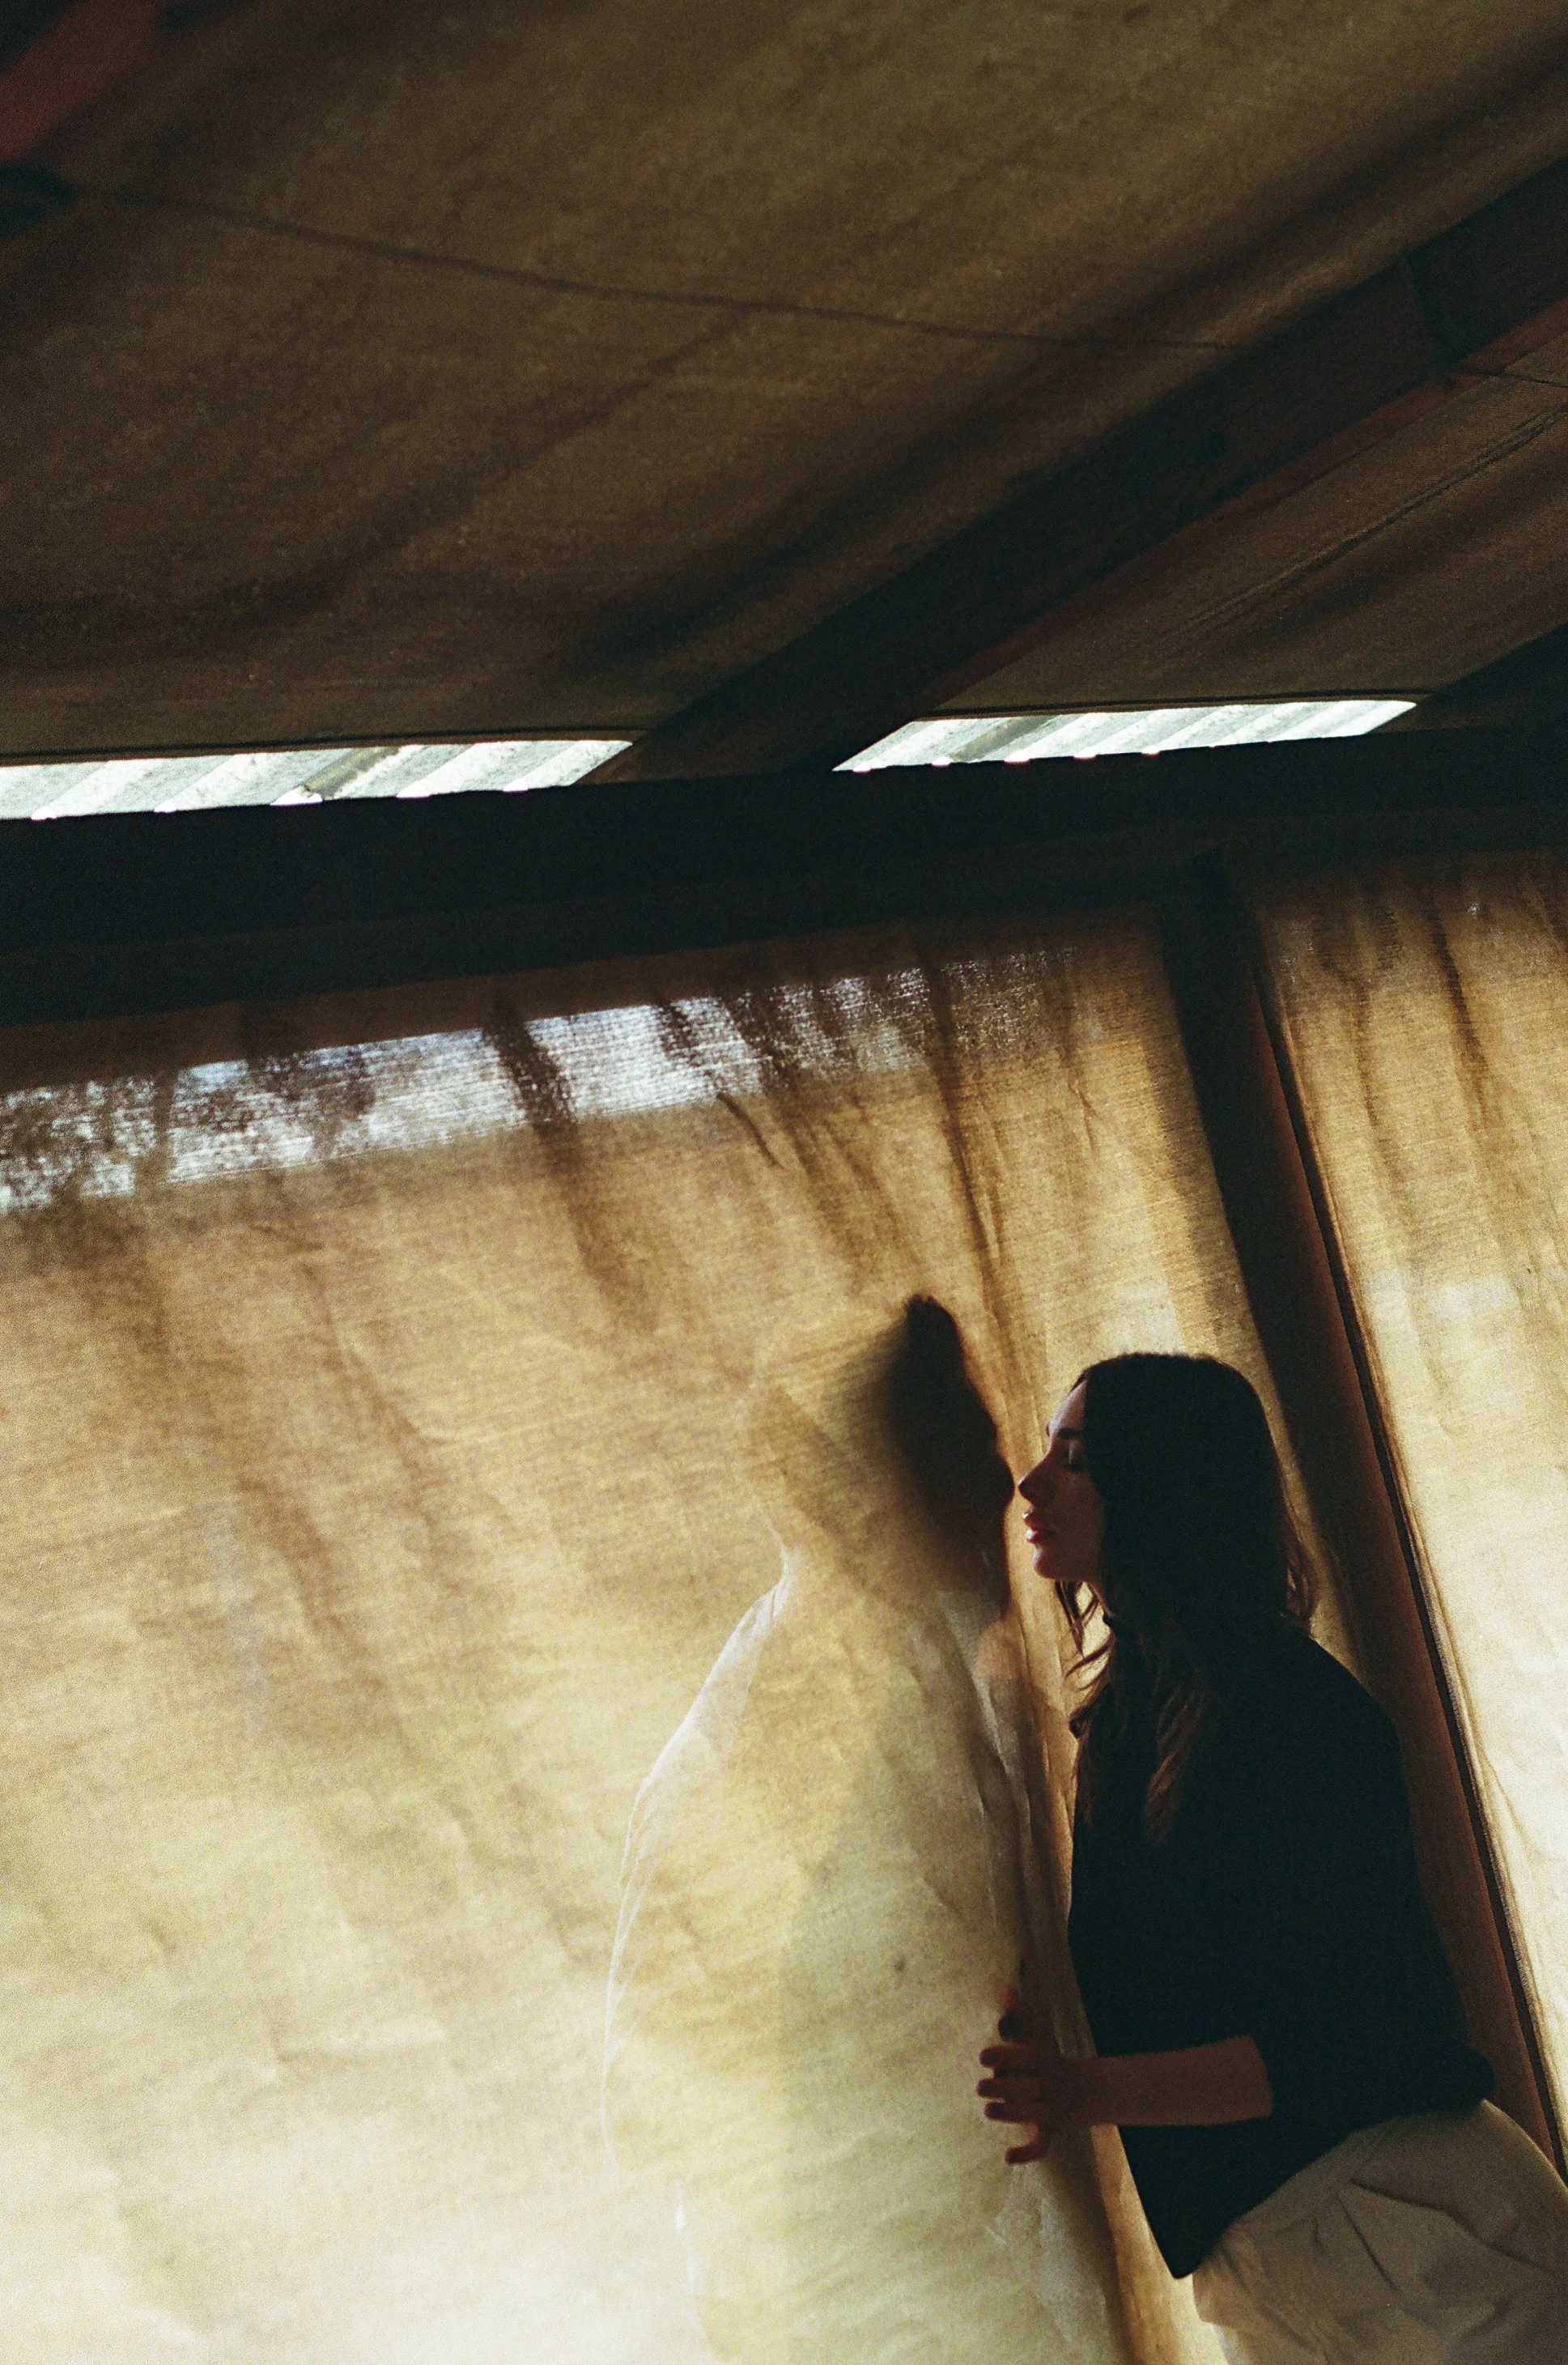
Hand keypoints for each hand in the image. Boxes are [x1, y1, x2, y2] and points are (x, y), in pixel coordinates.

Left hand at [978, 1989, 1075, 2164]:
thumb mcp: (1039, 2039)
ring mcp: (1052, 2111)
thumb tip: (1007, 1989)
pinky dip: (1026, 2154)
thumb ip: (1022, 2016)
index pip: (1028, 2056)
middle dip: (1005, 2087)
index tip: (981, 2055)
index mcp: (1047, 2061)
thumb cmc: (1049, 2062)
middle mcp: (1051, 2086)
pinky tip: (1007, 2157)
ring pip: (1033, 2115)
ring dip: (1011, 2114)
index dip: (1006, 2054)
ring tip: (987, 2110)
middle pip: (1029, 2088)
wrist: (1084, 2093)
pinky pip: (1041, 2147)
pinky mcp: (1050, 2133)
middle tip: (978, 2086)